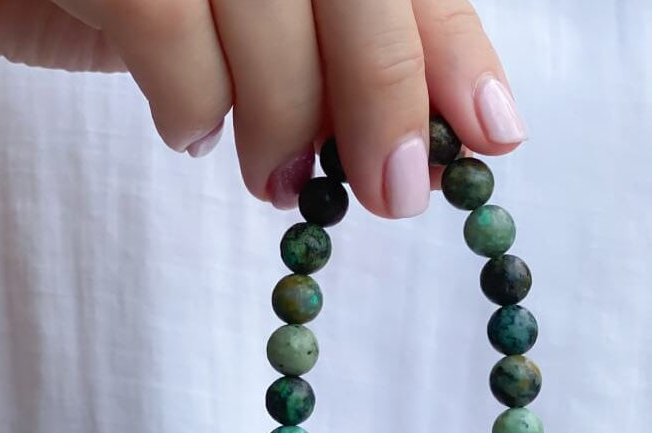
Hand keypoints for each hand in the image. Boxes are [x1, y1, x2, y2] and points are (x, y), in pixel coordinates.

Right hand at [0, 0, 524, 213]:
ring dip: (286, 110)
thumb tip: (417, 143)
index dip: (447, 39)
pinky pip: (158, 5)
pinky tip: (188, 133)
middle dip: (385, 85)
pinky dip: (190, 91)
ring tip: (276, 182)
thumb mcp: (228, 20)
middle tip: (395, 195)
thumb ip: (317, 54)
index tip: (493, 133)